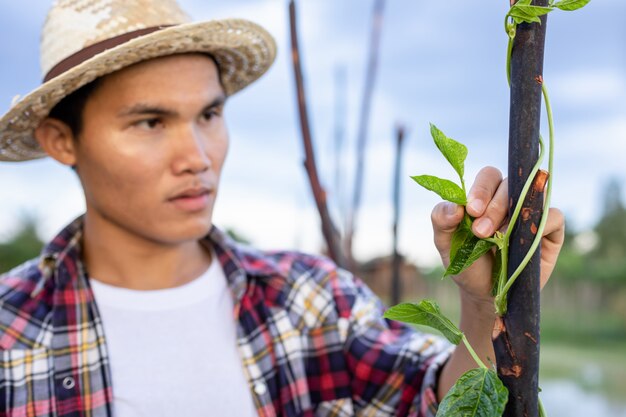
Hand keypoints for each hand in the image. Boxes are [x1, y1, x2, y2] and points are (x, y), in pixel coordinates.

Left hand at [431, 166, 564, 306]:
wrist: (486, 293)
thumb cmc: (466, 263)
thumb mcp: (446, 243)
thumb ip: (441, 220)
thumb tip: (455, 206)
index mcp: (485, 196)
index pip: (489, 176)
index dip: (481, 189)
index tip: (471, 211)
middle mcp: (511, 199)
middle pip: (510, 185)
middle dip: (494, 207)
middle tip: (480, 232)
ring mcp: (532, 212)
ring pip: (533, 195)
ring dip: (514, 215)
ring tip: (498, 238)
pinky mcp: (551, 230)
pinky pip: (554, 216)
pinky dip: (541, 225)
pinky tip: (523, 243)